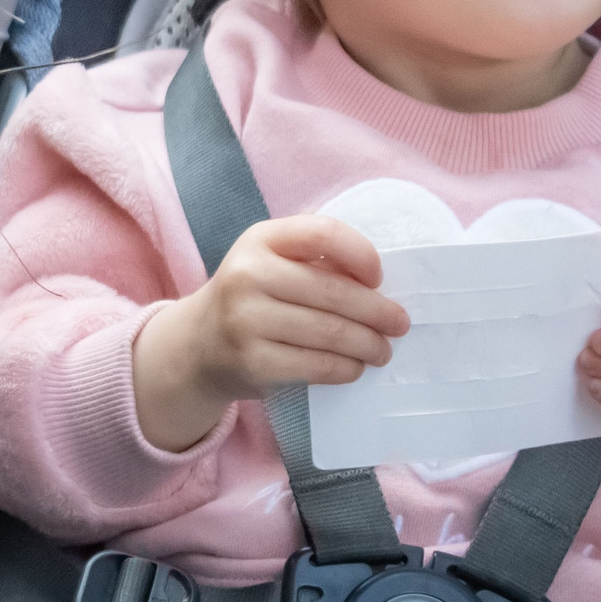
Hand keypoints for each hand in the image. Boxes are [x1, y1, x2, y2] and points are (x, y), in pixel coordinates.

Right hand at [133, 215, 409, 452]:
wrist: (199, 344)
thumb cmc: (253, 296)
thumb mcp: (271, 260)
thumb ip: (315, 258)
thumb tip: (380, 283)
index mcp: (259, 239)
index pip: (323, 233)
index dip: (360, 254)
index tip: (378, 277)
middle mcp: (247, 275)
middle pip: (333, 292)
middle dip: (378, 312)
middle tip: (400, 324)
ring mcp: (246, 321)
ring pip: (330, 333)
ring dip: (369, 344)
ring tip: (383, 350)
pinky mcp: (253, 362)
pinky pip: (317, 366)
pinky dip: (346, 368)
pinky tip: (355, 366)